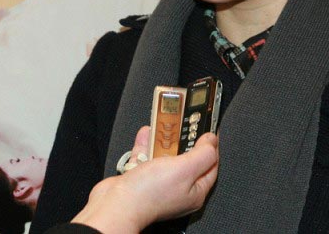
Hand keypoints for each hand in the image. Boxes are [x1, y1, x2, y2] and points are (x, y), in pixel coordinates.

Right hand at [71, 126, 218, 232]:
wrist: (116, 204)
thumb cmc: (150, 193)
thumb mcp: (185, 168)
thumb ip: (203, 154)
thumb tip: (212, 141)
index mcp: (195, 191)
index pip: (210, 165)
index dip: (211, 146)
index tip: (207, 128)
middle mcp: (178, 190)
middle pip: (187, 159)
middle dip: (184, 140)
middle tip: (184, 123)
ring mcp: (160, 185)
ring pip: (165, 157)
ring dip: (163, 141)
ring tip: (163, 125)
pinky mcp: (142, 180)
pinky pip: (147, 158)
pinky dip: (146, 145)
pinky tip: (146, 134)